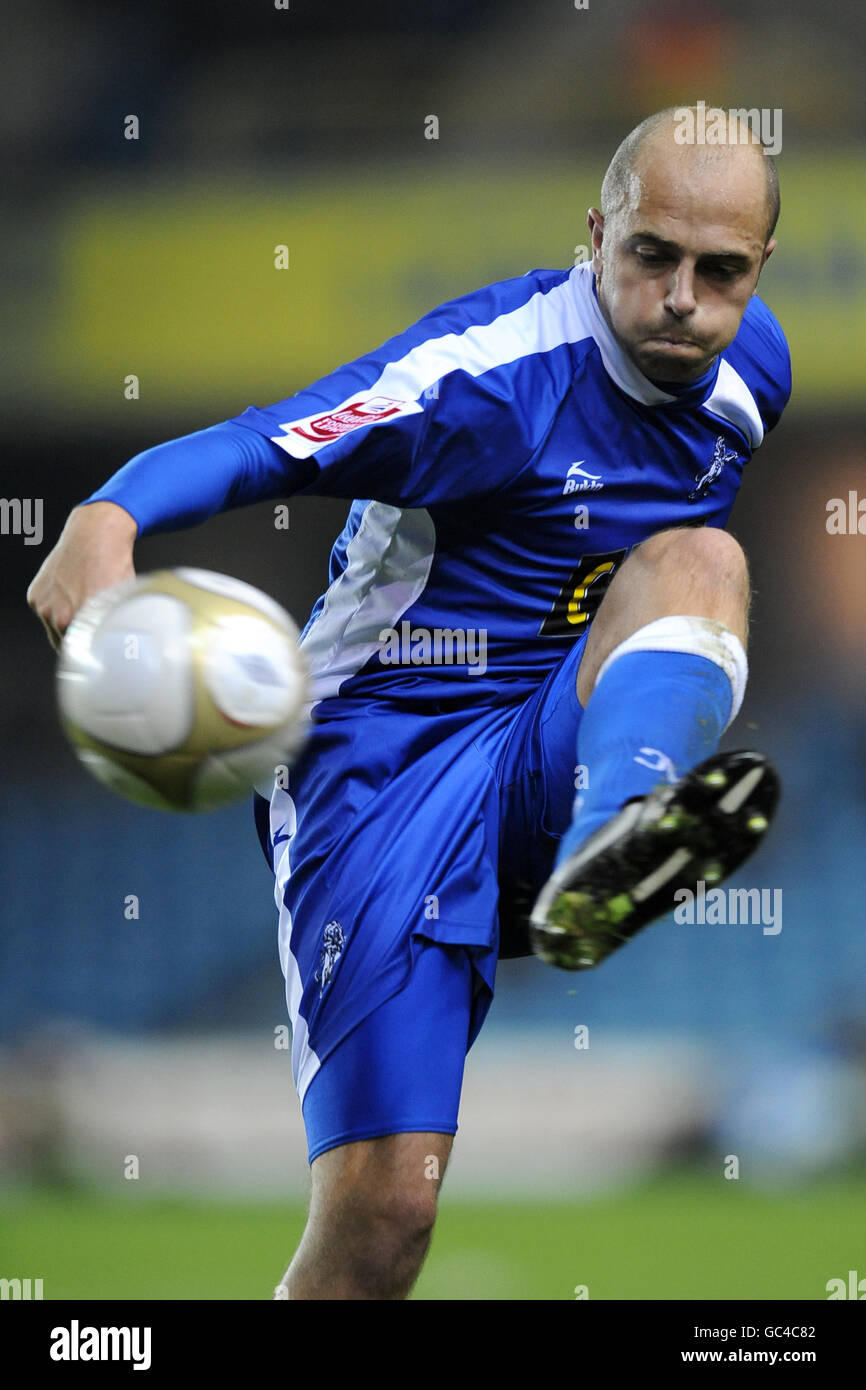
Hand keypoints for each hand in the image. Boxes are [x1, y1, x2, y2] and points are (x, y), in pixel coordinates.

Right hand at [26, 501, 138, 650]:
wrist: (96, 533)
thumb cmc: (115, 564)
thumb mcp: (125, 598)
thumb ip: (119, 624)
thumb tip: (128, 644)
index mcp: (85, 622)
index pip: (85, 656)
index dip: (94, 655)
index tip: (101, 654)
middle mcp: (60, 617)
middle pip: (68, 646)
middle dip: (81, 640)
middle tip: (95, 628)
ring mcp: (44, 606)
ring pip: (55, 631)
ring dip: (67, 626)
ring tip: (84, 607)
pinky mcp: (35, 596)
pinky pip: (46, 614)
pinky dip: (56, 610)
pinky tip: (72, 594)